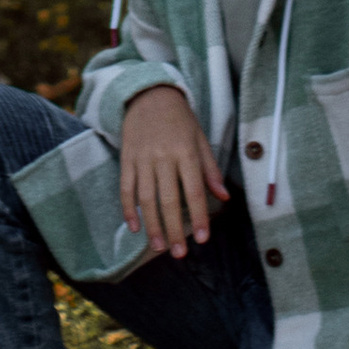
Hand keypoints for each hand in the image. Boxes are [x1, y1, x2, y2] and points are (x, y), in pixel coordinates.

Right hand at [119, 84, 229, 256]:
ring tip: (159, 247)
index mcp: (186, 152)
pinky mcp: (126, 158)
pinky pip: (125, 188)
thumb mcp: (200, 139)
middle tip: (179, 254)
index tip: (202, 239)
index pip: (194, 191)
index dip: (198, 216)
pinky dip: (128, 209)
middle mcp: (163, 157)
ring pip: (146, 198)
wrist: (149, 94)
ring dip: (152, 225)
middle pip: (169, 199)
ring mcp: (142, 158)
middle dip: (174, 229)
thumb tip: (223, 197)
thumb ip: (210, 170)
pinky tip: (135, 227)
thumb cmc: (181, 120)